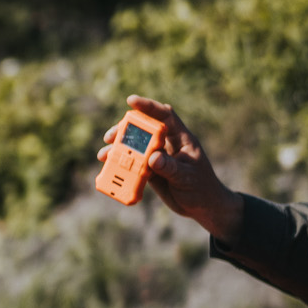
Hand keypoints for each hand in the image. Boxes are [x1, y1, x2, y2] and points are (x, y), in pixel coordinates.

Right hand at [98, 96, 241, 240]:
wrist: (202, 206)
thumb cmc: (201, 188)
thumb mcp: (187, 177)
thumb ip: (170, 167)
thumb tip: (153, 158)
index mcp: (181, 138)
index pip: (165, 115)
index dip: (148, 106)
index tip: (130, 101)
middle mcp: (167, 144)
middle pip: (143, 129)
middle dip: (124, 130)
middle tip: (110, 136)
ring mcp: (158, 156)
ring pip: (135, 146)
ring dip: (119, 149)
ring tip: (104, 155)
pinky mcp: (151, 170)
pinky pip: (133, 164)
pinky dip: (121, 165)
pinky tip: (110, 169)